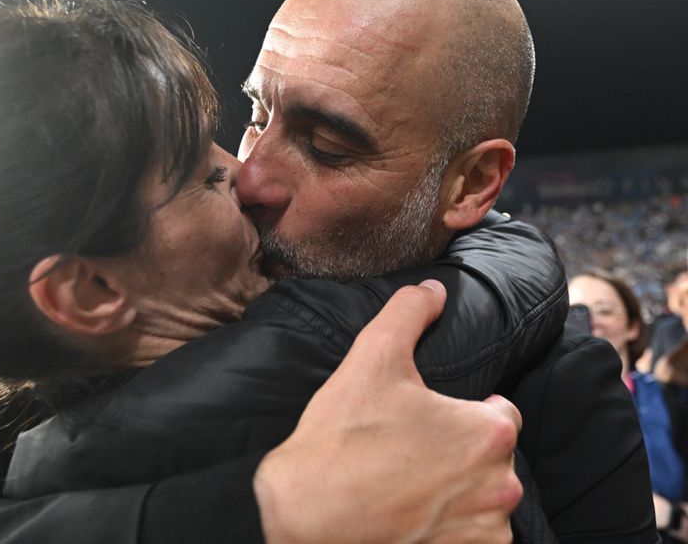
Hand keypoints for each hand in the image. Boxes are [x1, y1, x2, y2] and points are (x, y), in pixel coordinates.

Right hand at [254, 280, 522, 543]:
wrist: (306, 514)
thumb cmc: (342, 438)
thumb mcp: (370, 359)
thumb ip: (408, 313)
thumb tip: (434, 289)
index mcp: (488, 431)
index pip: (501, 413)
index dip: (464, 413)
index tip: (428, 420)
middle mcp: (500, 485)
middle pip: (493, 459)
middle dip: (461, 454)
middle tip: (410, 451)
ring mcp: (484, 529)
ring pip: (484, 501)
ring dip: (459, 495)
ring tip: (408, 486)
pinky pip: (472, 538)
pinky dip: (451, 529)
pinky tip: (413, 517)